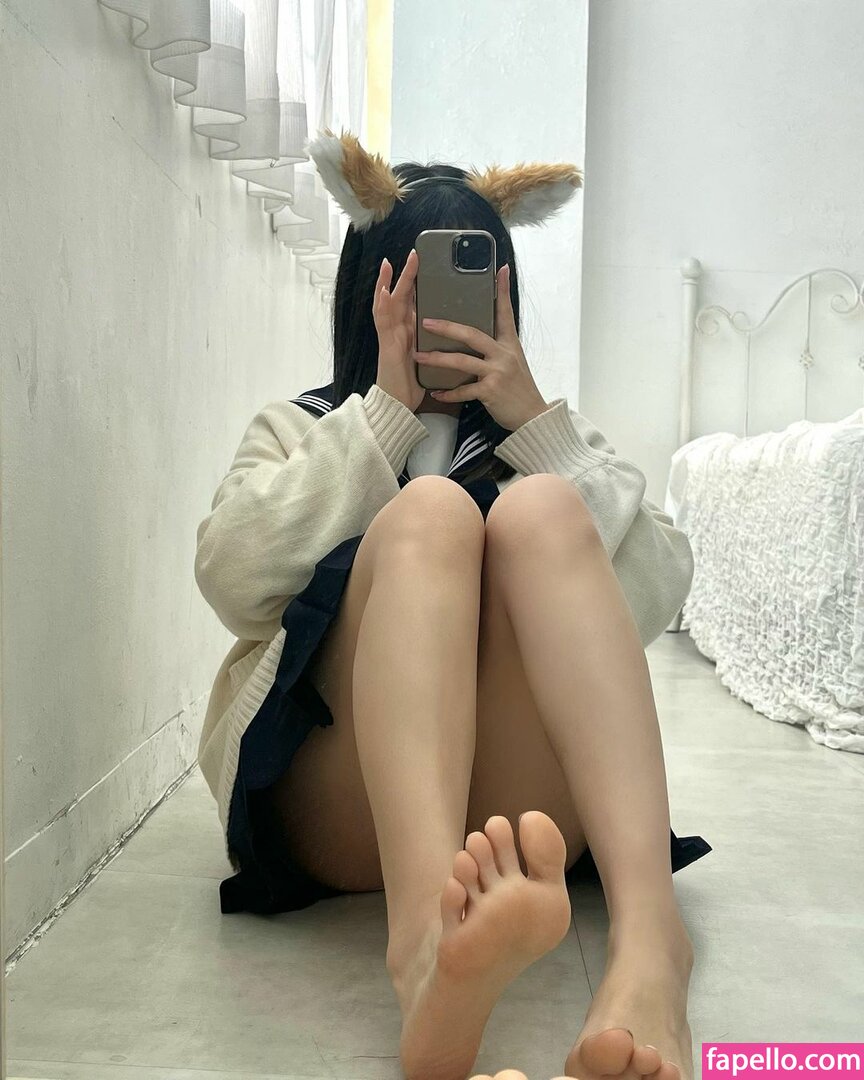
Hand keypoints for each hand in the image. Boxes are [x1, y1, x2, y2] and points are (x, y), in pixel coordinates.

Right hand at [372, 249, 424, 413]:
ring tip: (390, 263)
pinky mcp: (387, 346)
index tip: (424, 265)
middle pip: (400, 297)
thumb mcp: (429, 356)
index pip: (413, 301)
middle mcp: (399, 330)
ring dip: (387, 282)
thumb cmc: (414, 383)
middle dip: (405, 275)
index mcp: (410, 330)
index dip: (417, 283)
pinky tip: (384, 291)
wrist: (400, 404)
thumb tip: (456, 331)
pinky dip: (382, 305)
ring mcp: (390, 336)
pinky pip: (383, 323)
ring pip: (387, 303)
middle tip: (413, 254)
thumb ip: (435, 340)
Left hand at [413, 263, 548, 431]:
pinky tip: (435, 392)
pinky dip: (448, 393)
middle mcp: (503, 354)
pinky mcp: (491, 391)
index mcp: (508, 344)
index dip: (502, 290)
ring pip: (462, 361)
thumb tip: (483, 335)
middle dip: (447, 327)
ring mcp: (497, 372)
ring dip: (437, 359)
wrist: (532, 415)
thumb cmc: (519, 388)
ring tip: (418, 356)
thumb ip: (499, 346)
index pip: (504, 312)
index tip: (500, 270)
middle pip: (472, 334)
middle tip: (426, 321)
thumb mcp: (514, 361)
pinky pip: (464, 390)